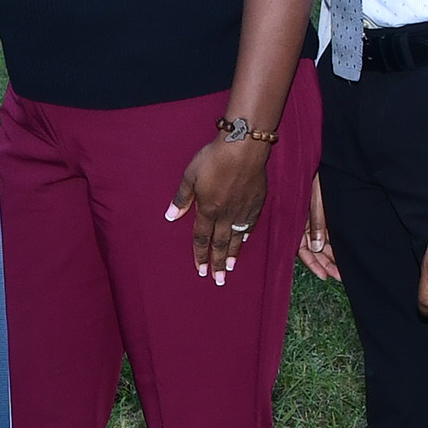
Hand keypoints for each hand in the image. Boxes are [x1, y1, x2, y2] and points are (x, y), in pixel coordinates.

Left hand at [165, 136, 271, 283]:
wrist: (244, 147)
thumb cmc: (214, 158)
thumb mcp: (190, 176)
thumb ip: (181, 198)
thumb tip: (170, 216)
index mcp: (208, 209)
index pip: (201, 238)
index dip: (200, 255)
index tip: (201, 270)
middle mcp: (226, 214)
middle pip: (220, 244)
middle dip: (217, 263)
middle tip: (218, 280)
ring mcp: (243, 209)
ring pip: (236, 238)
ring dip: (232, 254)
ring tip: (230, 268)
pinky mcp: (256, 202)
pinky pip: (249, 224)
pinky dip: (245, 235)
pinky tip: (243, 241)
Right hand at [297, 173, 339, 283]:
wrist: (322, 159)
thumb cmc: (316, 176)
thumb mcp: (317, 200)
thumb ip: (317, 222)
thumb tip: (316, 247)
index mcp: (296, 220)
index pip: (302, 249)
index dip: (313, 263)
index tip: (324, 276)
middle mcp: (304, 223)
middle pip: (312, 250)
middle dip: (325, 264)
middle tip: (339, 276)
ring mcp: (313, 219)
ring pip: (320, 243)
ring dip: (330, 257)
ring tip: (343, 270)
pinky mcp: (322, 213)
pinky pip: (326, 234)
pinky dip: (333, 244)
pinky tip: (342, 252)